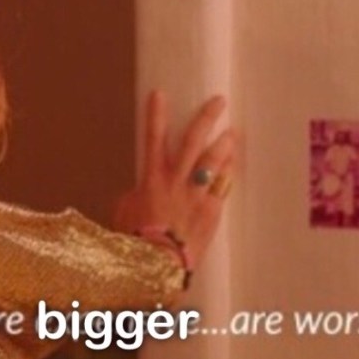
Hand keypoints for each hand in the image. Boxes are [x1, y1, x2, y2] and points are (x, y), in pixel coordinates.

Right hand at [113, 90, 235, 269]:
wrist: (156, 265)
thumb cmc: (135, 239)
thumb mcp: (125, 211)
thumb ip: (134, 194)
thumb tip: (138, 191)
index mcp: (152, 179)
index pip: (153, 139)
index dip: (156, 115)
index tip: (160, 93)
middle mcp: (176, 182)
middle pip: (193, 142)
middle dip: (205, 119)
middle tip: (219, 101)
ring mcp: (196, 196)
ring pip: (214, 162)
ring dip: (224, 144)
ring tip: (233, 132)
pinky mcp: (211, 211)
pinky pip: (223, 187)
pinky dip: (228, 173)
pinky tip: (234, 163)